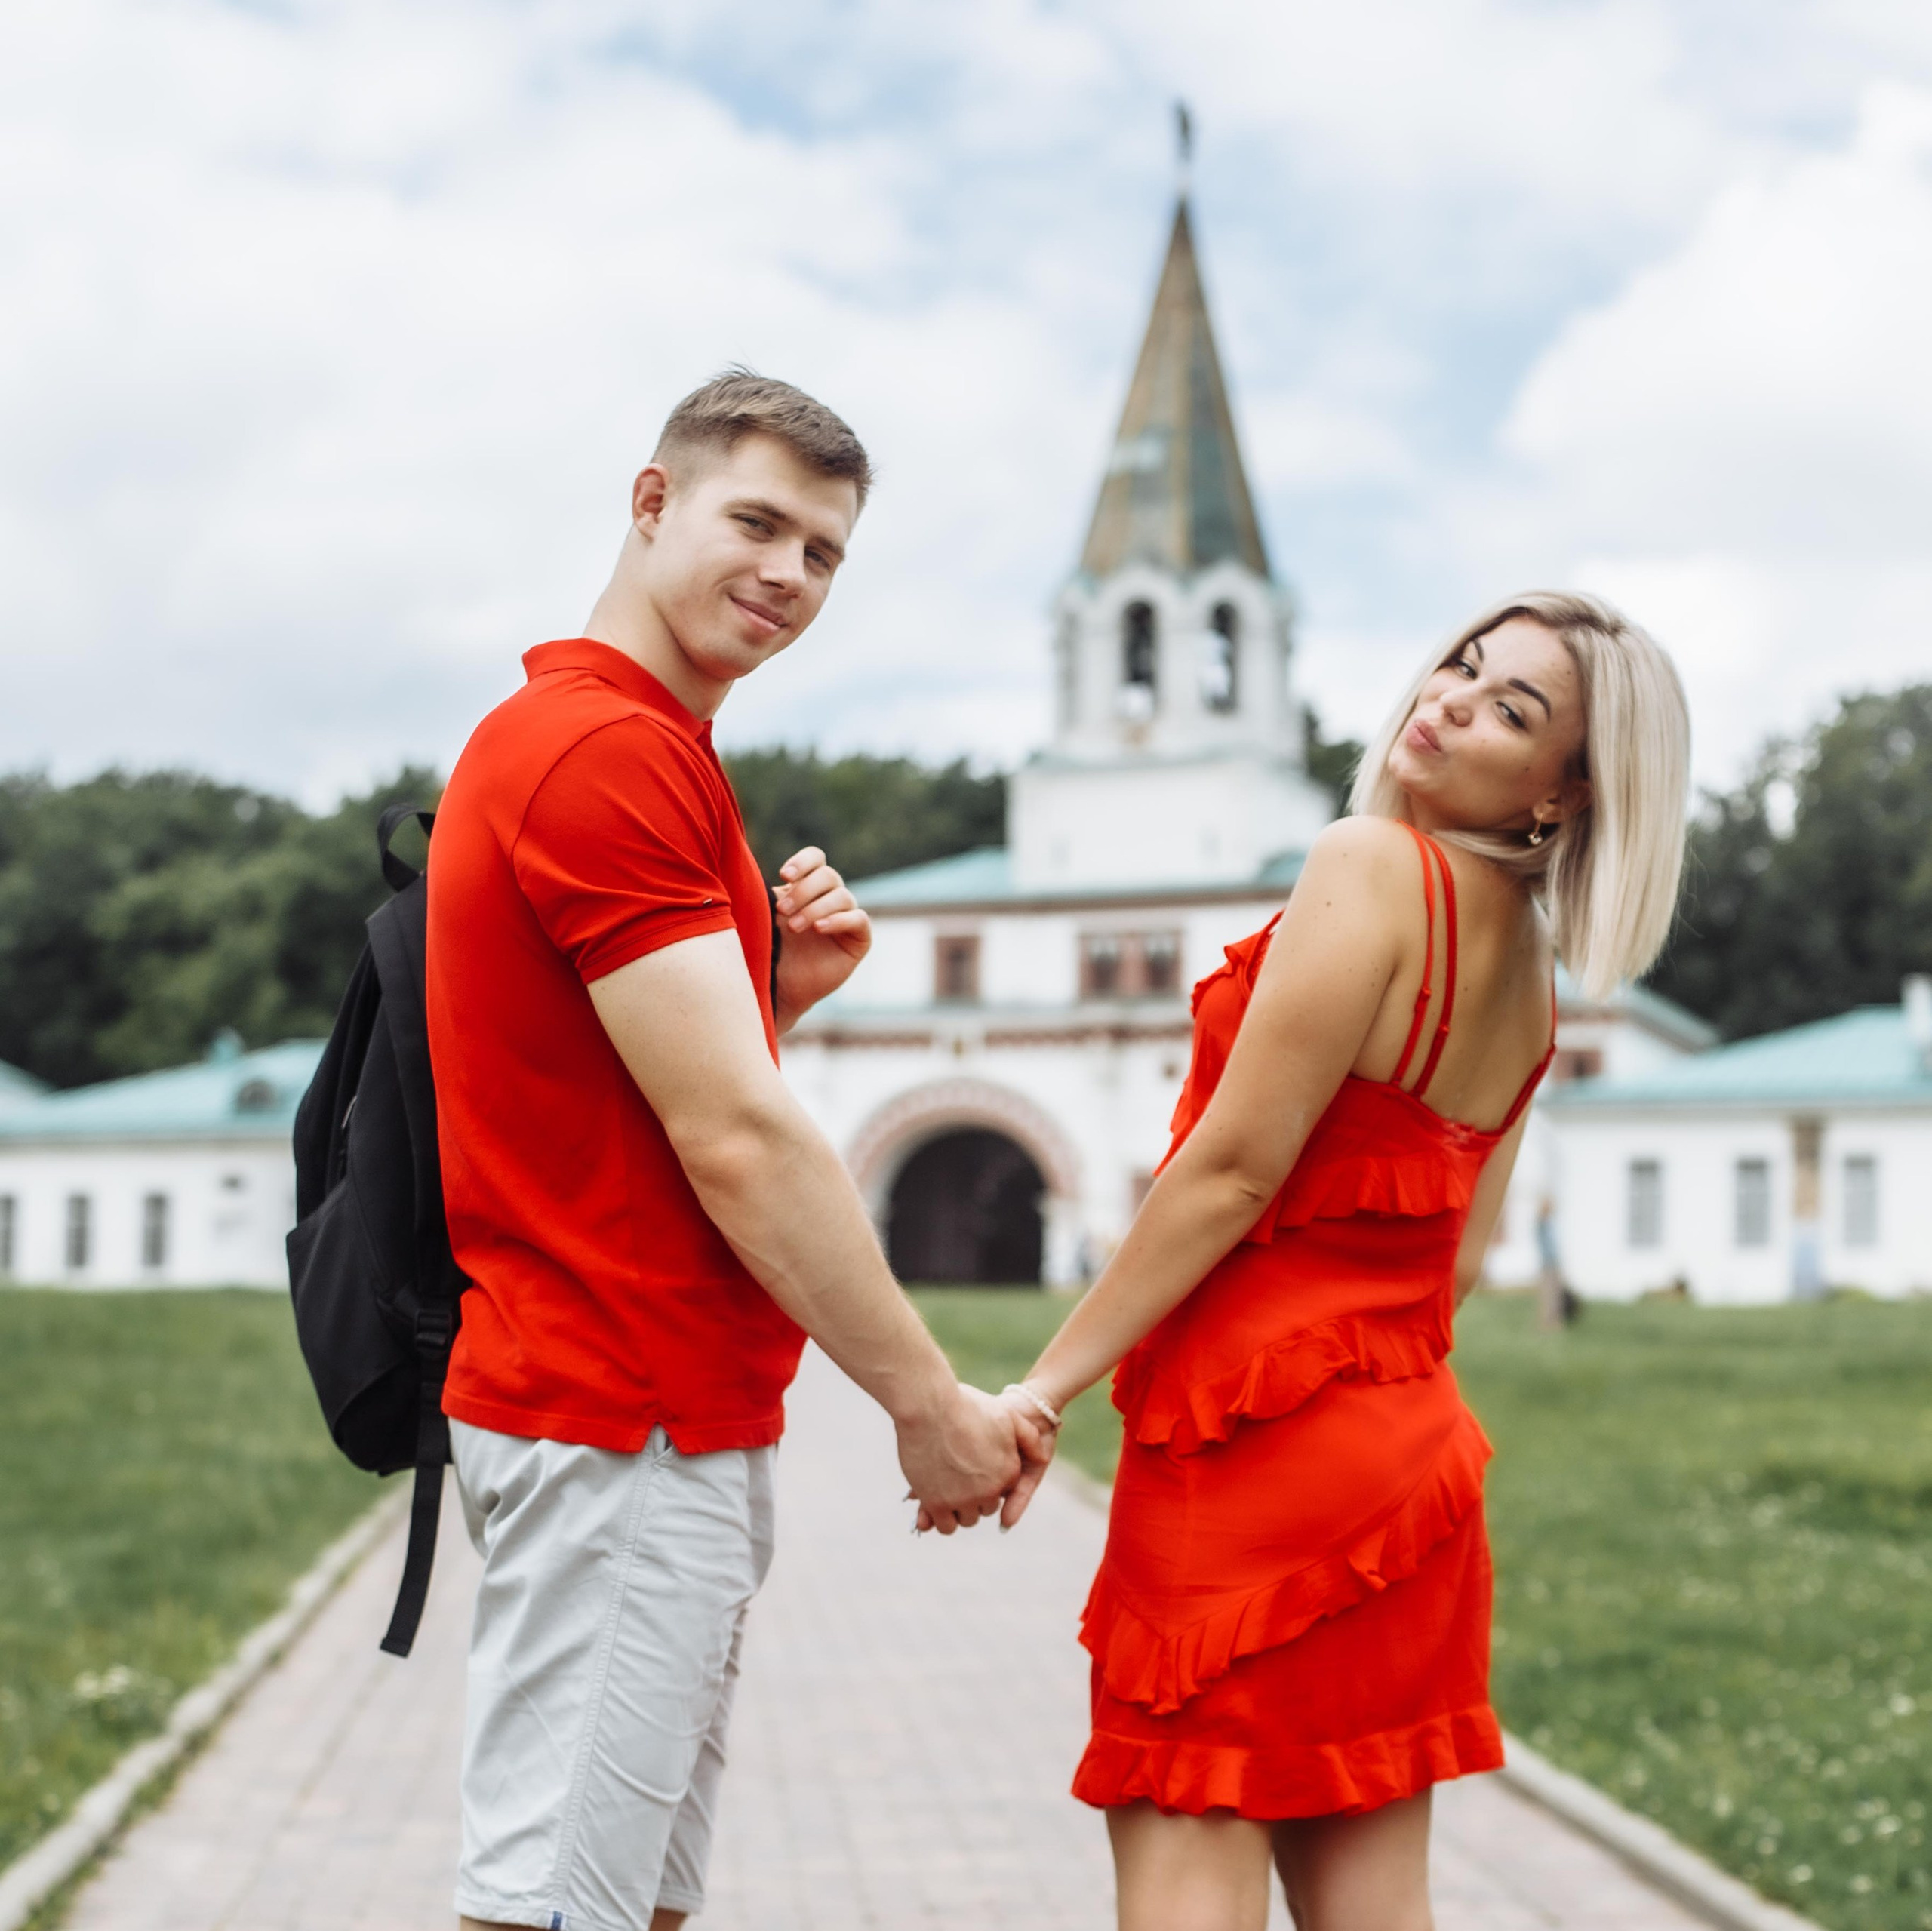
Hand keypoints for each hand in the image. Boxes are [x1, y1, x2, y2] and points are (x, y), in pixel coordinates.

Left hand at [773, 846, 870, 1024]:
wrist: (782, 985)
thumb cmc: (772, 948)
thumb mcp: (766, 915)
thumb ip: (767, 891)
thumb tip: (749, 868)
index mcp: (810, 884)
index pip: (816, 858)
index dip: (803, 862)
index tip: (784, 875)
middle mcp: (831, 896)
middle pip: (828, 875)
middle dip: (803, 891)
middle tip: (782, 910)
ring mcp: (848, 915)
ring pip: (842, 896)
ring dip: (815, 908)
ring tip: (794, 927)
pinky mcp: (860, 937)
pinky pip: (858, 919)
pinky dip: (838, 920)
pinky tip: (818, 928)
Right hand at [910, 1387, 1057, 1535]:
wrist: (928, 1406)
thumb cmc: (965, 1406)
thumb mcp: (1007, 1416)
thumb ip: (1028, 1437)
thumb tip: (1043, 1458)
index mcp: (1008, 1472)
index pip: (1004, 1490)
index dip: (990, 1479)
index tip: (976, 1467)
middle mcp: (989, 1490)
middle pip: (985, 1508)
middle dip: (976, 1497)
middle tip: (960, 1478)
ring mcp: (963, 1500)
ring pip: (966, 1519)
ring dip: (959, 1509)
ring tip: (947, 1489)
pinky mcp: (937, 1505)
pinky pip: (945, 1525)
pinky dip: (940, 1518)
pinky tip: (934, 1501)